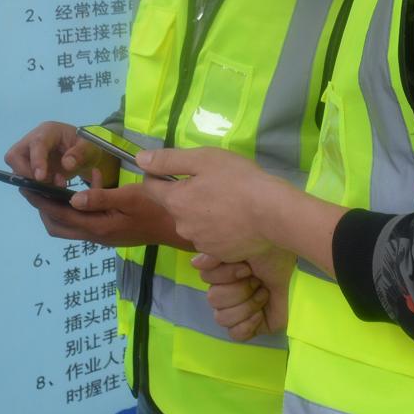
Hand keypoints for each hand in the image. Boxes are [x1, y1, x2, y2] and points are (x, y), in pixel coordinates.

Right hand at [4, 121, 116, 187]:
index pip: (36, 144)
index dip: (36, 161)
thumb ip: (80, 153)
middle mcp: (31, 141)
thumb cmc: (84, 145)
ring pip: (15, 169)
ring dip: (31, 182)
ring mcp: (26, 154)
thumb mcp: (89, 146)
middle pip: (14, 156)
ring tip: (54, 185)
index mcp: (48, 131)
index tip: (41, 178)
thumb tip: (67, 164)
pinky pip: (21, 178)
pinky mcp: (26, 167)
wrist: (81, 151)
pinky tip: (49, 189)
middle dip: (27, 173)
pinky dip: (33, 186)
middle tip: (48, 183)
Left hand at [27, 182, 177, 247]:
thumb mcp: (131, 197)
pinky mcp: (108, 234)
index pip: (61, 216)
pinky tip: (82, 192)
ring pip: (68, 228)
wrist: (177, 229)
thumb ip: (101, 198)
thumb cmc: (156, 209)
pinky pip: (81, 225)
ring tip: (53, 189)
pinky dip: (73, 211)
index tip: (26, 187)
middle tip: (34, 188)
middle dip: (43, 209)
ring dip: (57, 211)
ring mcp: (101, 238)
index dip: (41, 202)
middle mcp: (95, 236)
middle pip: (58, 228)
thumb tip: (72, 198)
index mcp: (98, 227)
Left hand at [136, 147, 288, 262]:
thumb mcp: (204, 159)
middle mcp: (182, 226)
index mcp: (175, 201)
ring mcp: (200, 243)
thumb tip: (140, 159)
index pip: (150, 186)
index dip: (159, 174)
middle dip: (187, 194)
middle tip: (213, 184)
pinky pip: (211, 237)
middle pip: (175, 206)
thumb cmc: (239, 180)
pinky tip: (236, 220)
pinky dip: (218, 229)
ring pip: (194, 222)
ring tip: (228, 203)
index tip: (178, 169)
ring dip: (203, 213)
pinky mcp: (218, 254)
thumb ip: (169, 160)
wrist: (273, 214)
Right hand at [197, 251, 293, 340]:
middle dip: (239, 291)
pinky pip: (235, 335)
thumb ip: (212, 256)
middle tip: (257, 281)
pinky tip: (259, 314)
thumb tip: (195, 265)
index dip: (226, 277)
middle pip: (213, 301)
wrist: (292, 263)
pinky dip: (247, 325)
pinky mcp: (254, 325)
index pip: (205, 281)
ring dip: (246, 305)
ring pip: (222, 319)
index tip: (247, 268)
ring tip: (263, 294)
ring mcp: (239, 309)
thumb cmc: (266, 250)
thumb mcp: (234, 246)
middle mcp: (227, 291)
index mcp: (220, 274)